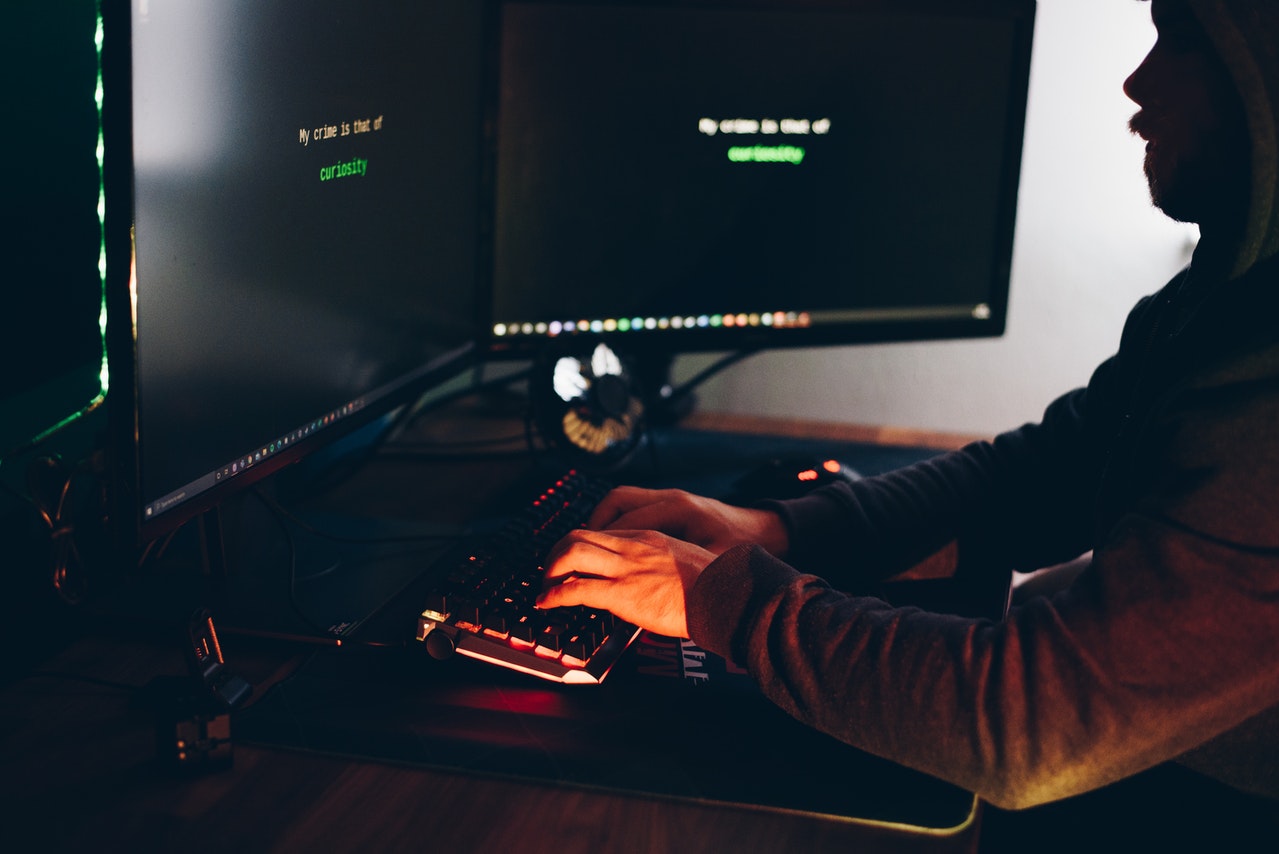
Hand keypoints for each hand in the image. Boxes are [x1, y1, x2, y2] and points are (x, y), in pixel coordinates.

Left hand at [537, 528, 714, 638]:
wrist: (724, 595)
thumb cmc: (713, 587)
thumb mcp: (685, 563)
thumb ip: (663, 566)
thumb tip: (653, 583)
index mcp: (649, 538)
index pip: (602, 533)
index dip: (580, 547)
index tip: (573, 563)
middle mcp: (633, 546)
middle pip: (578, 535)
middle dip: (557, 553)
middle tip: (551, 572)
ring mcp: (626, 568)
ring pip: (571, 553)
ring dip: (551, 570)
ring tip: (546, 587)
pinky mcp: (622, 593)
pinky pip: (576, 589)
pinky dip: (554, 595)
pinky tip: (546, 603)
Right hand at [587, 486, 789, 556]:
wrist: (762, 531)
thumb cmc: (739, 549)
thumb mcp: (710, 568)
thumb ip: (677, 576)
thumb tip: (646, 594)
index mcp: (678, 512)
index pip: (627, 525)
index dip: (601, 547)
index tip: (578, 574)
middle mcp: (669, 500)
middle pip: (615, 504)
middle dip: (589, 531)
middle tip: (569, 561)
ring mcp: (668, 499)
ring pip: (619, 501)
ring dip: (598, 524)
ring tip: (583, 550)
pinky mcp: (668, 503)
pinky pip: (631, 505)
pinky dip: (614, 521)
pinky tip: (608, 544)